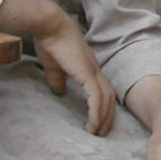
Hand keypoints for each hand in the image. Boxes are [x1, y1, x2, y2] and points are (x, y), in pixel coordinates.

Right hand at [35, 20, 116, 134]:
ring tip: (97, 133)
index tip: (98, 120)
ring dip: (103, 119)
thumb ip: (58, 79)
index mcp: (89, 67)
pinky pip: (96, 98)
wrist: (50, 26)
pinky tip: (92, 125)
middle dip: (108, 116)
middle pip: (109, 97)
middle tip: (102, 133)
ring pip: (106, 100)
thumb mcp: (53, 66)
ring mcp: (93, 71)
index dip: (103, 106)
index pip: (102, 90)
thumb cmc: (50, 41)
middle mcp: (95, 70)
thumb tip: (59, 92)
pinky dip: (96, 113)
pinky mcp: (87, 74)